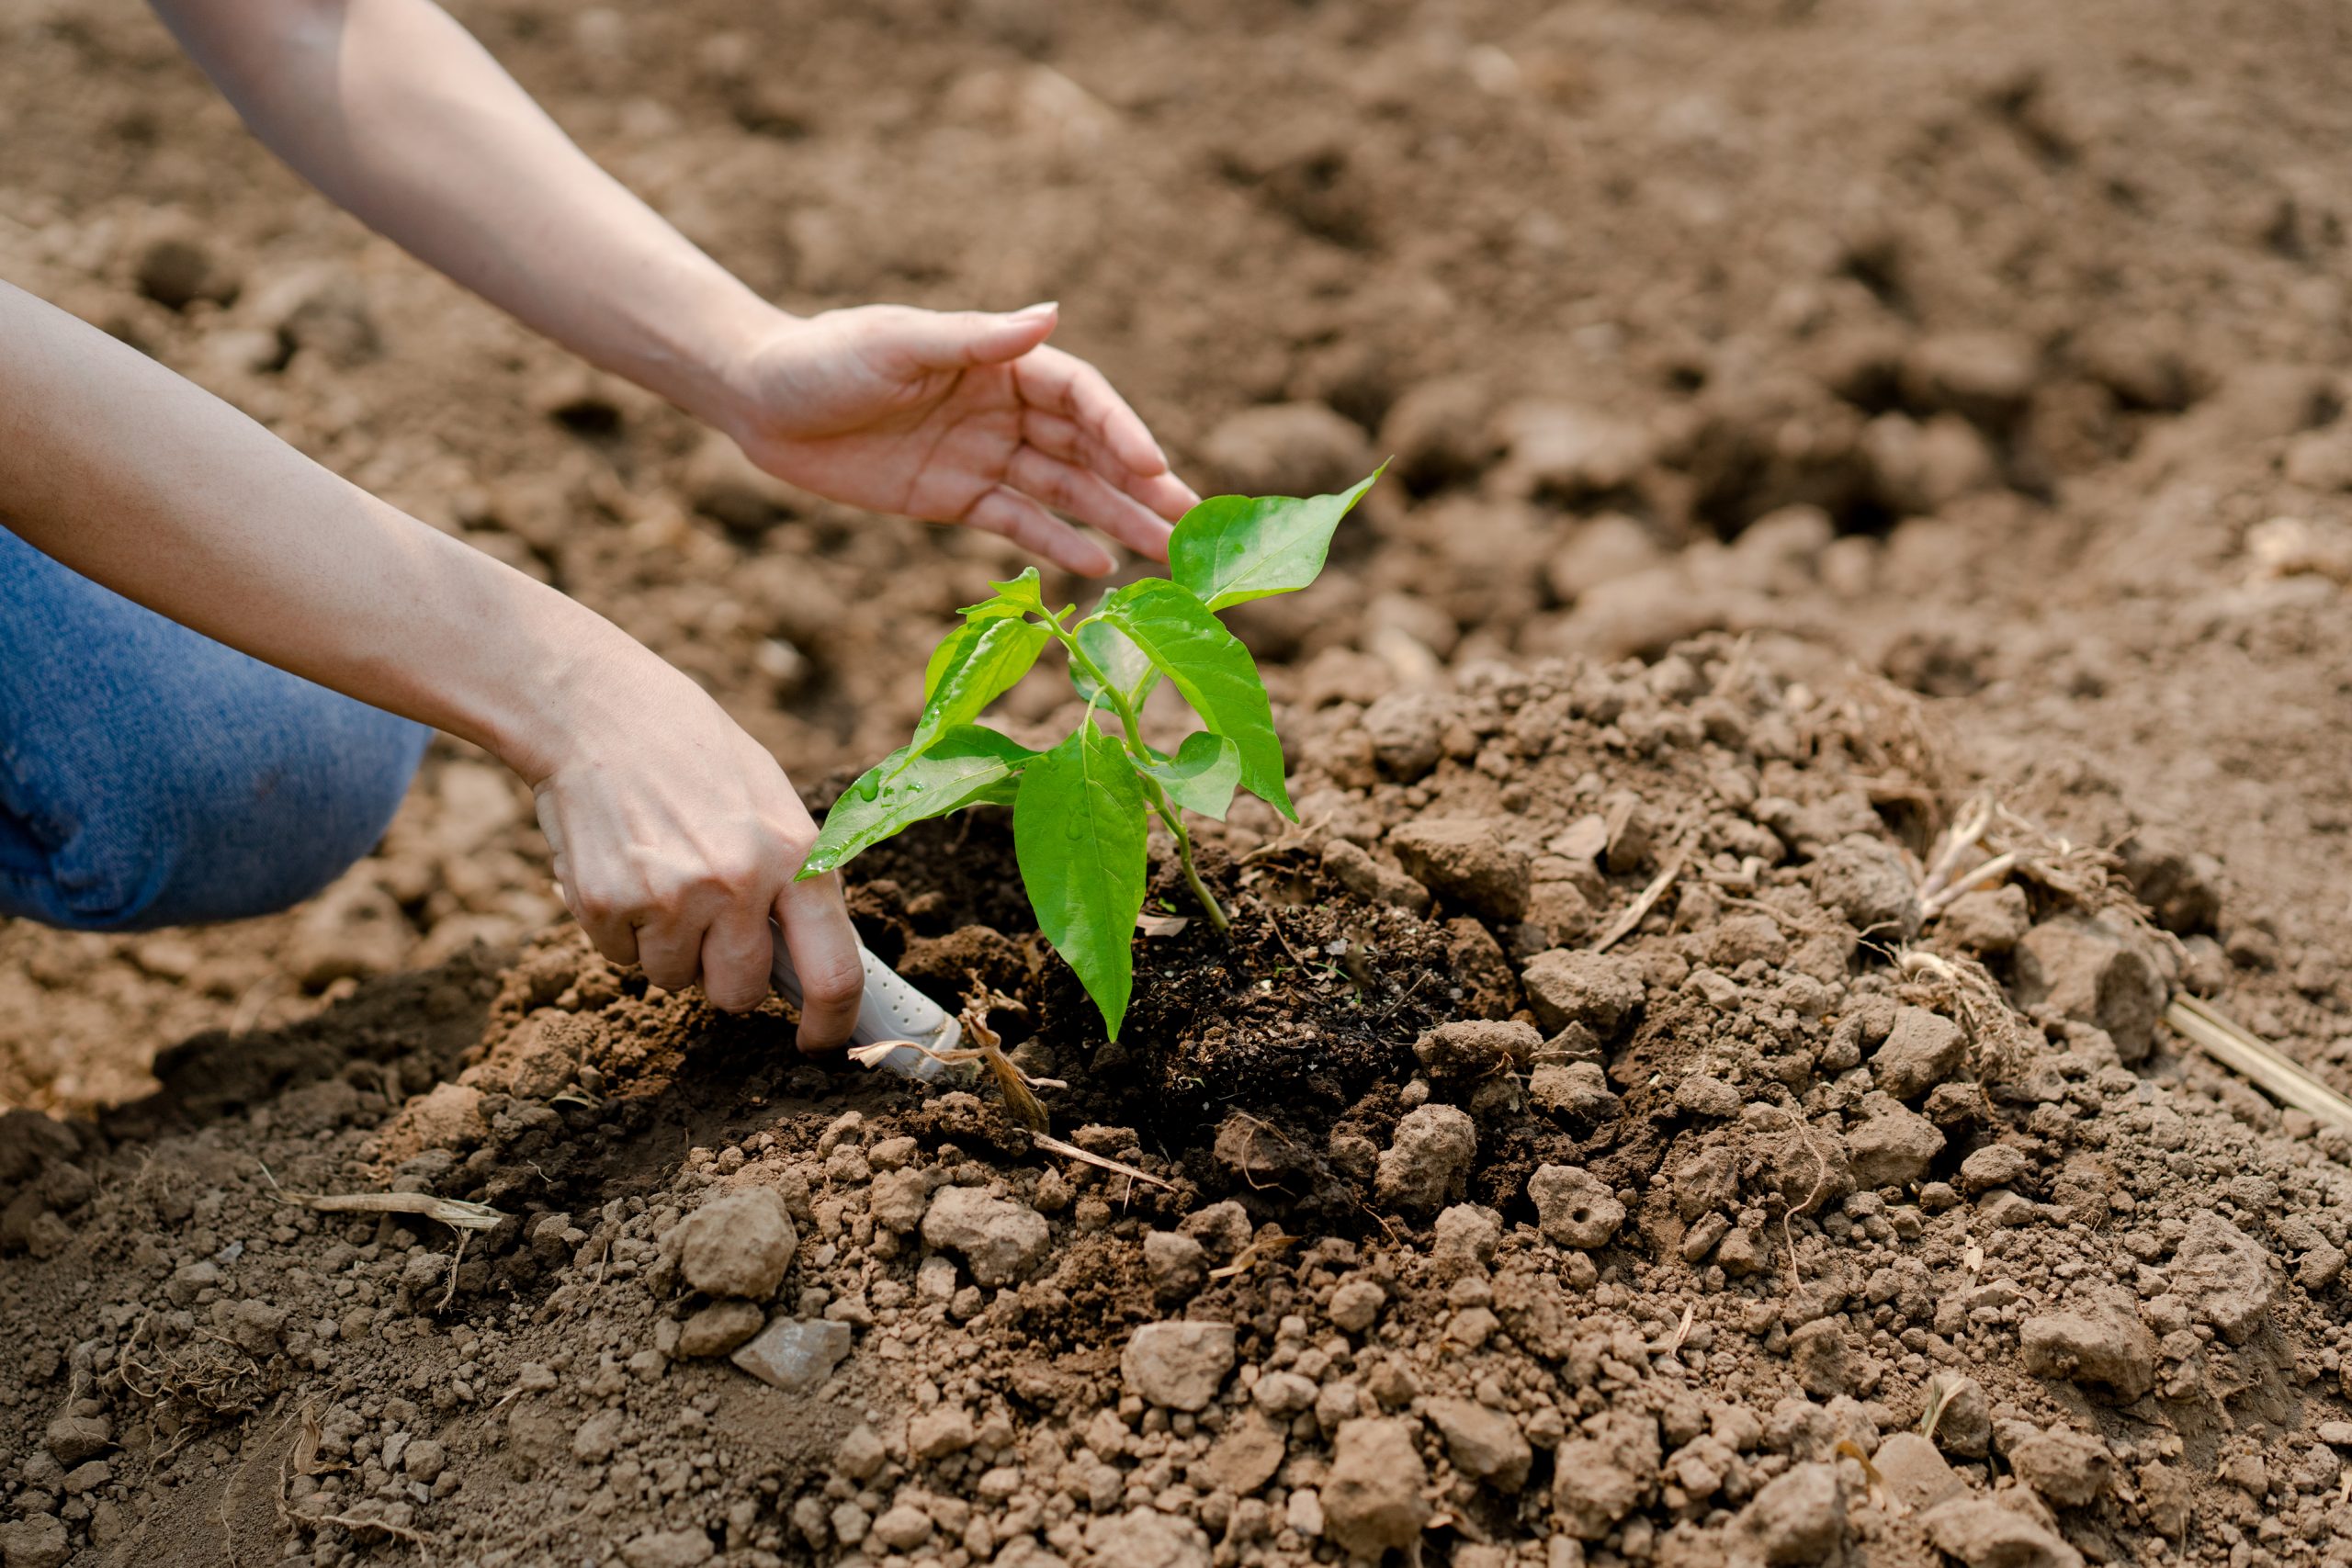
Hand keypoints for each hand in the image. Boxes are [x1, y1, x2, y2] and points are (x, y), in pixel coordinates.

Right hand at [525, 646, 860, 1049]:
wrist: (598, 711)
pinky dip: (620, 929)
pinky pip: (621, 958)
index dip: (831, 1024)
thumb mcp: (773, 805)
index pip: (834, 973)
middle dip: (724, 977)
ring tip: (662, 875)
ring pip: (673, 979)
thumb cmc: (697, 756)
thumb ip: (795, 883)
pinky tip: (624, 868)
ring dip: (667, 946)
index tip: (819, 1043)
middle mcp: (739, 883)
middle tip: (709, 924)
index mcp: (796, 857)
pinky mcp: (608, 904)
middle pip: (739, 995)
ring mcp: (671, 897)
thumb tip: (815, 968)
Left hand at [714, 302, 1197, 575]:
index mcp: (999, 360)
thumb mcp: (897, 344)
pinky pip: (1019, 524)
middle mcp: (1004, 408)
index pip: (1080, 396)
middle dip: (1139, 482)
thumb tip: (1051, 314)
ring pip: (1064, 492)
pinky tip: (1098, 568)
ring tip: (1164, 552)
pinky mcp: (957, 499)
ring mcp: (984, 455)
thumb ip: (976, 339)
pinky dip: (1057, 545)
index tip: (1152, 464)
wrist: (760, 402)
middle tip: (1190, 520)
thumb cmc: (825, 358)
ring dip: (1115, 519)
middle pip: (1087, 448)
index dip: (1120, 428)